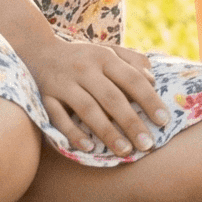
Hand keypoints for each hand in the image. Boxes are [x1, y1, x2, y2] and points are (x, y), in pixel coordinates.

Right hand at [18, 38, 169, 155]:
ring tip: (125, 151)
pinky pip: (59, 117)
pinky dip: (73, 133)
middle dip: (132, 123)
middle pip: (112, 98)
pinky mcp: (44, 97)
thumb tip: (153, 80)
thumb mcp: (107, 52)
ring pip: (87, 109)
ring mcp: (63, 83)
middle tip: (148, 144)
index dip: (149, 100)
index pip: (132, 79)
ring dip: (107, 131)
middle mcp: (84, 68)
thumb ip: (132, 61)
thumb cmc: (82, 58)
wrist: (38, 51)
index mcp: (104, 57)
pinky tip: (89, 147)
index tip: (164, 121)